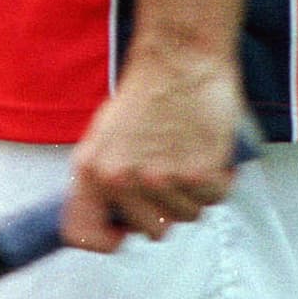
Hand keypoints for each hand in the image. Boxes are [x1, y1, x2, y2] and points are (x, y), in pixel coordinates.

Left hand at [62, 47, 248, 252]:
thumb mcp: (104, 135)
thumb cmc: (146, 92)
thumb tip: (108, 217)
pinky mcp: (199, 174)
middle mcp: (123, 179)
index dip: (105, 238)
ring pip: (185, 217)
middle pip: (149, 230)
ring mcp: (162, 179)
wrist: (179, 60)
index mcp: (92, 169)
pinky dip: (214, 180)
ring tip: (183, 153)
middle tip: (165, 168)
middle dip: (161, 206)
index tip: (120, 232)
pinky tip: (204, 151)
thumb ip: (101, 179)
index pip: (83, 233)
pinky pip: (213, 200)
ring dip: (190, 192)